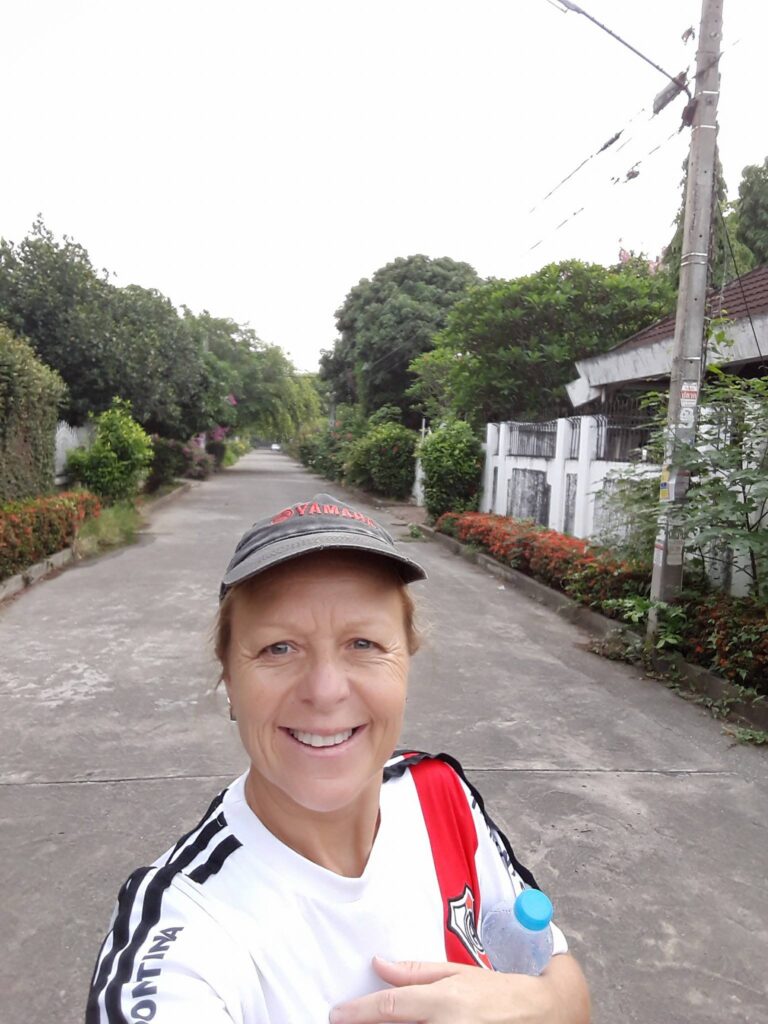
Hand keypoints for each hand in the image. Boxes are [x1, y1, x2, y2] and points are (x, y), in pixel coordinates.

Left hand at [329, 956, 562, 1023]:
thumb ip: (415, 972)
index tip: (336, 1014)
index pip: (391, 1006)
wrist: (541, 1015)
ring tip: (377, 1023)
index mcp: (445, 1002)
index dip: (359, 1012)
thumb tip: (378, 963)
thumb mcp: (457, 973)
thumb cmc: (498, 992)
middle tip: (350, 1021)